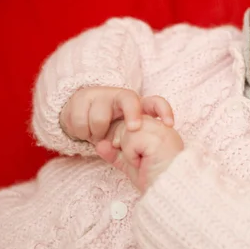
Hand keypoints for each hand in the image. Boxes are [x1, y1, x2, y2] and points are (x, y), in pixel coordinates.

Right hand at [60, 86, 174, 143]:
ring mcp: (101, 96)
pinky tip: (84, 131)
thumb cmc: (111, 132)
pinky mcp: (81, 98)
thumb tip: (129, 152)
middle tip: (134, 129)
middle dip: (133, 114)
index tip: (169, 124)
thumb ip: (131, 146)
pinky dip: (81, 134)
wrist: (80, 117)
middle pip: (129, 100)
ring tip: (97, 136)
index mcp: (138, 105)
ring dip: (96, 134)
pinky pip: (80, 123)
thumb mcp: (125, 139)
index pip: (155, 103)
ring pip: (100, 119)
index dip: (164, 111)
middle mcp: (121, 97)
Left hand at [96, 114, 183, 192]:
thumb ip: (116, 153)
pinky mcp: (157, 136)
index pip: (132, 121)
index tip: (137, 157)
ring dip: (128, 150)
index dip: (125, 139)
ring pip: (126, 129)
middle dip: (125, 144)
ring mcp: (160, 129)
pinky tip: (143, 162)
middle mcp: (161, 125)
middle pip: (127, 122)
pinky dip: (131, 154)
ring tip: (142, 161)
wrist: (167, 192)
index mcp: (157, 130)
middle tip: (139, 160)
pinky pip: (130, 138)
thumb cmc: (154, 181)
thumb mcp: (130, 164)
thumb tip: (99, 144)